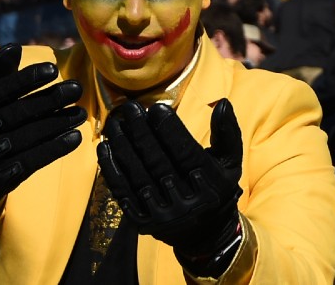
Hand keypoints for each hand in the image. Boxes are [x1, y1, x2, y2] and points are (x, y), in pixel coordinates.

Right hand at [0, 44, 85, 210]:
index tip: (53, 69)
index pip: (0, 90)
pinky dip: (55, 148)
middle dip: (50, 99)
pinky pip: (32, 160)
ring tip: (81, 113)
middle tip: (77, 88)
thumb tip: (12, 46)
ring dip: (58, 123)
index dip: (26, 79)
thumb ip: (0, 74)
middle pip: (18, 113)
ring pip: (27, 136)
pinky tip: (75, 137)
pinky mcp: (0, 177)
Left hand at [98, 99, 242, 267]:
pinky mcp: (143, 222)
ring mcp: (162, 214)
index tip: (156, 108)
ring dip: (122, 146)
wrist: (206, 231)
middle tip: (130, 109)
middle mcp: (185, 202)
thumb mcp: (230, 160)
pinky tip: (105, 148)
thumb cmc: (216, 185)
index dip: (169, 129)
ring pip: (137, 174)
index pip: (185, 152)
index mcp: (208, 184)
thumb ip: (227, 131)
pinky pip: (123, 192)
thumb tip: (222, 103)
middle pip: (157, 161)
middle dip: (141, 131)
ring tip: (115, 123)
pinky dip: (111, 169)